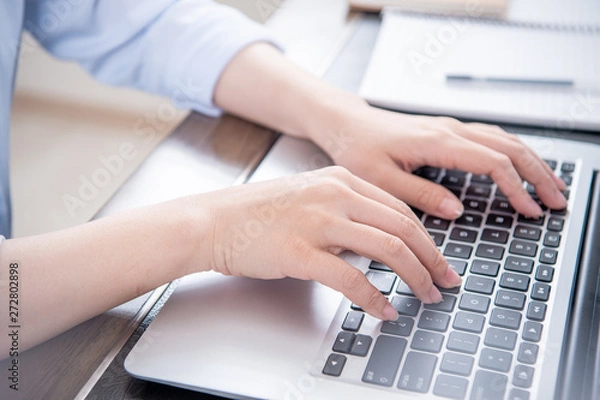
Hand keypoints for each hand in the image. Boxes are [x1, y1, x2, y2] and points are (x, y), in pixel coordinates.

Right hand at [194, 167, 461, 320]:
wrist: (214, 221)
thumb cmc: (258, 213)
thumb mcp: (309, 196)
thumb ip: (346, 211)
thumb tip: (379, 241)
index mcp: (340, 179)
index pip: (400, 209)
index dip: (428, 239)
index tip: (439, 261)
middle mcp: (334, 194)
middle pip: (403, 227)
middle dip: (432, 260)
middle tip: (444, 282)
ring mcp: (318, 221)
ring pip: (386, 248)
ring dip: (413, 277)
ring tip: (424, 297)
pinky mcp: (300, 251)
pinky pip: (351, 278)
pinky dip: (374, 297)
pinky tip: (383, 310)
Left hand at [310, 97, 567, 219]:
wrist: (346, 125)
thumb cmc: (357, 149)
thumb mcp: (380, 179)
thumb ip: (420, 194)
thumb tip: (456, 210)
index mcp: (437, 142)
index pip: (492, 163)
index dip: (516, 188)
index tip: (530, 211)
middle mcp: (449, 130)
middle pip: (509, 147)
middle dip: (538, 174)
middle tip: (557, 201)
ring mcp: (450, 127)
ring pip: (504, 139)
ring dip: (531, 162)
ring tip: (550, 186)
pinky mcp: (446, 131)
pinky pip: (490, 136)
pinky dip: (512, 152)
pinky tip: (520, 165)